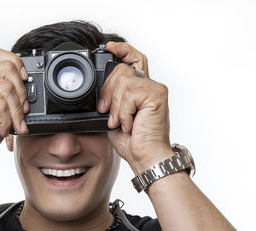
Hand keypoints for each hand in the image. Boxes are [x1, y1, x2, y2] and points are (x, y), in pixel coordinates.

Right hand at [0, 47, 28, 162]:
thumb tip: (29, 90)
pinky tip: (1, 127)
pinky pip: (0, 104)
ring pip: (7, 87)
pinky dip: (6, 120)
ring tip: (12, 124)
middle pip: (9, 67)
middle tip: (23, 111)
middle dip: (22, 92)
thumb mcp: (0, 109)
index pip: (0, 54)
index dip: (17, 63)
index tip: (25, 80)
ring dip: (15, 111)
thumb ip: (10, 94)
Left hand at [99, 42, 173, 173]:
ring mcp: (155, 89)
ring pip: (123, 82)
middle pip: (122, 69)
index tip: (109, 47)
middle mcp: (150, 86)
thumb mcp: (115, 117)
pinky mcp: (157, 95)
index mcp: (142, 90)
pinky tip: (130, 124)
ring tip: (121, 123)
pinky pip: (129, 94)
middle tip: (106, 112)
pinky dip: (124, 112)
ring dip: (116, 106)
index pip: (135, 59)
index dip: (122, 50)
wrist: (146, 157)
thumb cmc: (134, 142)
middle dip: (107, 91)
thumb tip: (98, 92)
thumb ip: (111, 100)